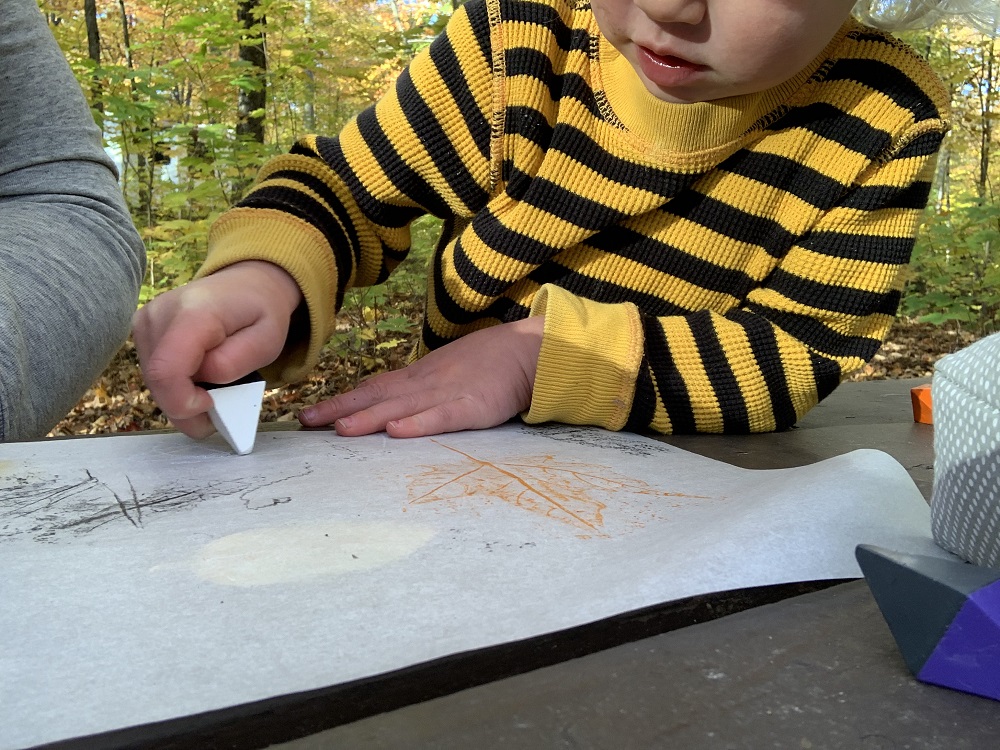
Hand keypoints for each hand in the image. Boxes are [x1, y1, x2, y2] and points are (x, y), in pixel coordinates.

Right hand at [132, 261, 301, 438]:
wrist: (246, 285)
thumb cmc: (260, 313)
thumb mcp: (267, 341)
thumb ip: (234, 364)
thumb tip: (201, 386)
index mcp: (192, 313)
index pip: (166, 372)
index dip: (184, 403)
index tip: (212, 405)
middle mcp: (158, 314)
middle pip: (159, 385)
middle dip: (190, 407)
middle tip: (223, 401)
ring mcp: (145, 322)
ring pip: (155, 385)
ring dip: (185, 397)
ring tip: (215, 384)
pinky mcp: (142, 331)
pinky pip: (156, 376)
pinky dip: (178, 386)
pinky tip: (200, 376)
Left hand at [299, 316, 544, 437]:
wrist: (526, 352)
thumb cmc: (486, 363)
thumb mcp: (444, 371)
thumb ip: (417, 388)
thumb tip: (386, 406)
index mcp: (418, 377)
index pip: (371, 389)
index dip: (340, 402)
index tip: (309, 415)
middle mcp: (425, 384)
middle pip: (377, 398)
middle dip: (340, 411)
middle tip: (307, 424)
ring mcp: (448, 394)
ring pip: (402, 407)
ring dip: (370, 418)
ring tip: (341, 429)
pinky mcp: (473, 408)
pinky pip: (442, 417)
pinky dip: (419, 424)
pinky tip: (397, 431)